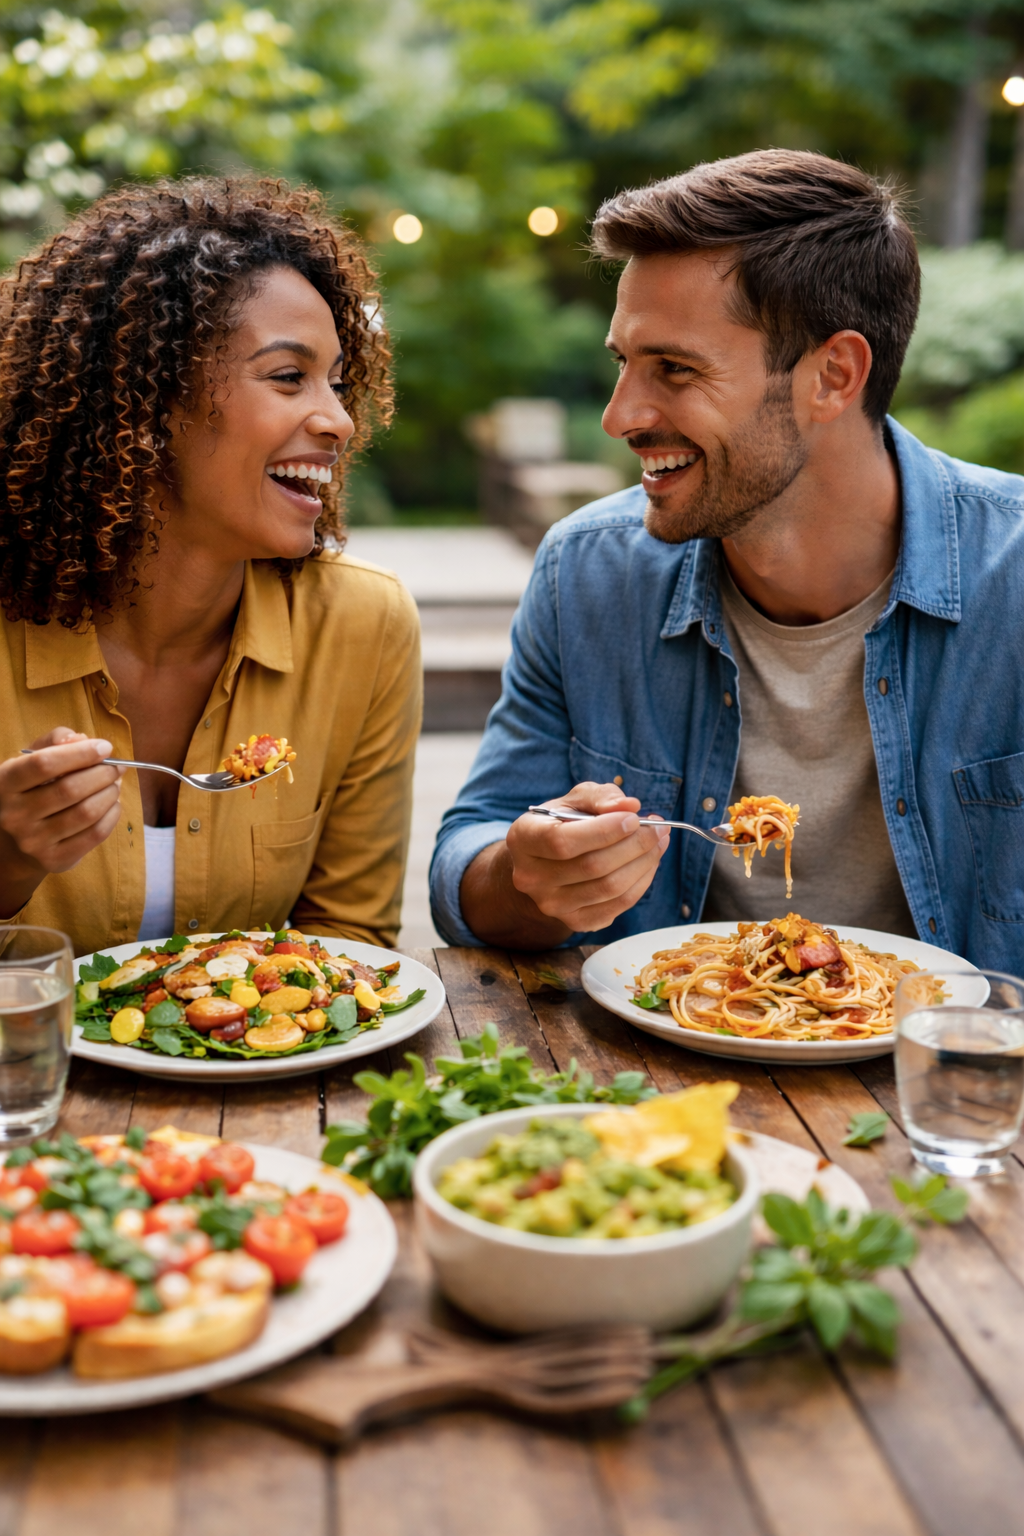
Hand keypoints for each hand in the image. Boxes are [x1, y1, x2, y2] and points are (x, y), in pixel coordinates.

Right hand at [0, 728, 123, 915]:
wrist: (13, 845)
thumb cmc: (29, 791)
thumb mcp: (30, 761)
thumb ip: (54, 742)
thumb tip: (81, 739)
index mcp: (5, 783)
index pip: (43, 764)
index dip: (80, 753)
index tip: (105, 747)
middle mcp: (14, 814)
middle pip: (70, 789)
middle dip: (102, 774)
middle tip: (116, 767)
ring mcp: (34, 841)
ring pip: (86, 812)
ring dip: (110, 793)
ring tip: (114, 784)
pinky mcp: (55, 859)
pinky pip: (95, 834)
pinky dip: (112, 815)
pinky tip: (113, 804)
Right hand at [460, 781, 669, 947]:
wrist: (544, 864)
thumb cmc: (561, 824)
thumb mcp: (573, 800)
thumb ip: (600, 797)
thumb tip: (630, 806)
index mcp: (523, 840)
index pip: (562, 841)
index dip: (603, 831)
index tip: (634, 818)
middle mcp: (531, 877)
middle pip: (592, 866)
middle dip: (634, 845)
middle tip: (658, 828)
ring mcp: (552, 905)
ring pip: (609, 888)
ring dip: (644, 863)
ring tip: (659, 842)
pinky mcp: (575, 922)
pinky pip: (618, 905)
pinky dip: (641, 882)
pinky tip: (648, 863)